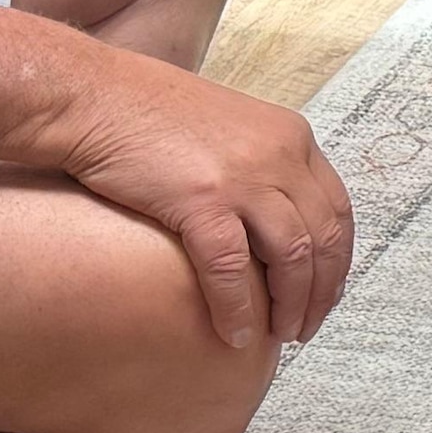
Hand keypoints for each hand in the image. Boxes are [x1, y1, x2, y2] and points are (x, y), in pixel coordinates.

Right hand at [50, 55, 355, 351]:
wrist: (93, 97)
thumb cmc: (148, 115)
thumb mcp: (228, 129)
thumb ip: (259, 167)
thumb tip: (269, 223)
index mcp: (292, 136)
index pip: (338, 209)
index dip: (337, 260)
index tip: (326, 292)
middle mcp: (280, 154)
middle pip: (323, 237)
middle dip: (320, 292)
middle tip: (305, 327)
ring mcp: (244, 177)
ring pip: (291, 257)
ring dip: (290, 306)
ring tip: (280, 335)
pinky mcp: (201, 200)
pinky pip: (231, 269)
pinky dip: (237, 309)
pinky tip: (235, 334)